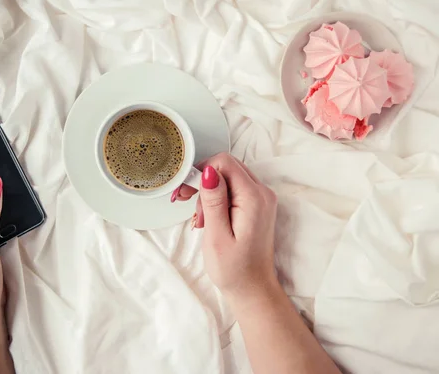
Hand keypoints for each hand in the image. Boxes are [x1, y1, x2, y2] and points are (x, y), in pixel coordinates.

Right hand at [174, 153, 277, 298]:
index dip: (202, 172)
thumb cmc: (234, 269)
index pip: (224, 162)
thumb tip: (209, 172)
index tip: (188, 192)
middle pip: (227, 167)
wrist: (252, 289)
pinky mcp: (257, 205)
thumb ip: (214, 201)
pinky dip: (218, 198)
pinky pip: (234, 189)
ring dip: (209, 192)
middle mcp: (262, 193)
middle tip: (188, 204)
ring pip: (228, 177)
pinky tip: (210, 217)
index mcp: (254, 198)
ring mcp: (262, 199)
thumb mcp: (217, 236)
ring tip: (201, 219)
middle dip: (204, 182)